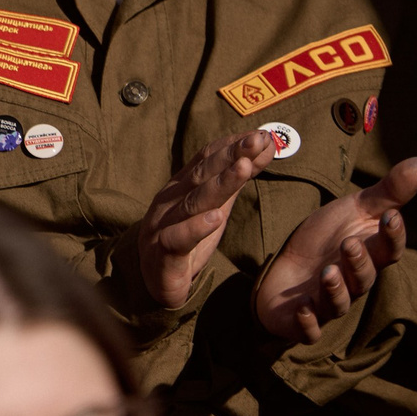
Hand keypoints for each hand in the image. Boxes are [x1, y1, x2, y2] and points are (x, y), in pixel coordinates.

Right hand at [136, 129, 274, 307]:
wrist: (153, 280)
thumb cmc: (186, 238)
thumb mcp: (214, 207)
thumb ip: (234, 181)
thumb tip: (263, 149)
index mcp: (182, 187)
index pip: (207, 159)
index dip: (233, 145)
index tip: (261, 135)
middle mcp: (171, 201)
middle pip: (203, 174)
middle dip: (231, 155)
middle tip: (257, 140)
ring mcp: (164, 225)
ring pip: (194, 202)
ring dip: (220, 183)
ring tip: (243, 167)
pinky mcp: (164, 254)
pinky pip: (178, 239)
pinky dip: (196, 228)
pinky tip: (215, 218)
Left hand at [255, 157, 416, 343]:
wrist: (285, 267)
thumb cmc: (325, 238)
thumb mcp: (354, 210)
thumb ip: (388, 192)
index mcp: (369, 256)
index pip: (389, 249)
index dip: (392, 236)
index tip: (391, 217)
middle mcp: (354, 282)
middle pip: (365, 277)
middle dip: (360, 262)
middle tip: (351, 243)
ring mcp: (328, 303)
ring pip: (339, 302)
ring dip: (336, 289)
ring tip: (328, 271)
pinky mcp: (302, 321)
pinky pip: (310, 329)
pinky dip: (308, 323)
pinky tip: (302, 308)